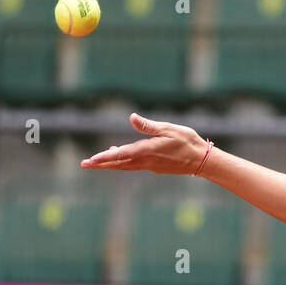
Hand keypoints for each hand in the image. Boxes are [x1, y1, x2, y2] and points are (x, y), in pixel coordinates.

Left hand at [80, 112, 208, 175]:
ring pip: (125, 165)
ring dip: (110, 164)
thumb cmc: (187, 142)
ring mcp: (149, 166)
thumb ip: (148, 126)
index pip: (120, 155)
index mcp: (146, 151)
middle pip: (118, 164)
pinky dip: (122, 162)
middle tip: (84, 164)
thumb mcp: (168, 129)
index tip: (91, 160)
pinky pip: (133, 165)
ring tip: (96, 161)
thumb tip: (132, 118)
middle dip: (100, 164)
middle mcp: (145, 161)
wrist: (201, 161)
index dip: (104, 158)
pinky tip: (118, 156)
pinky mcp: (154, 167)